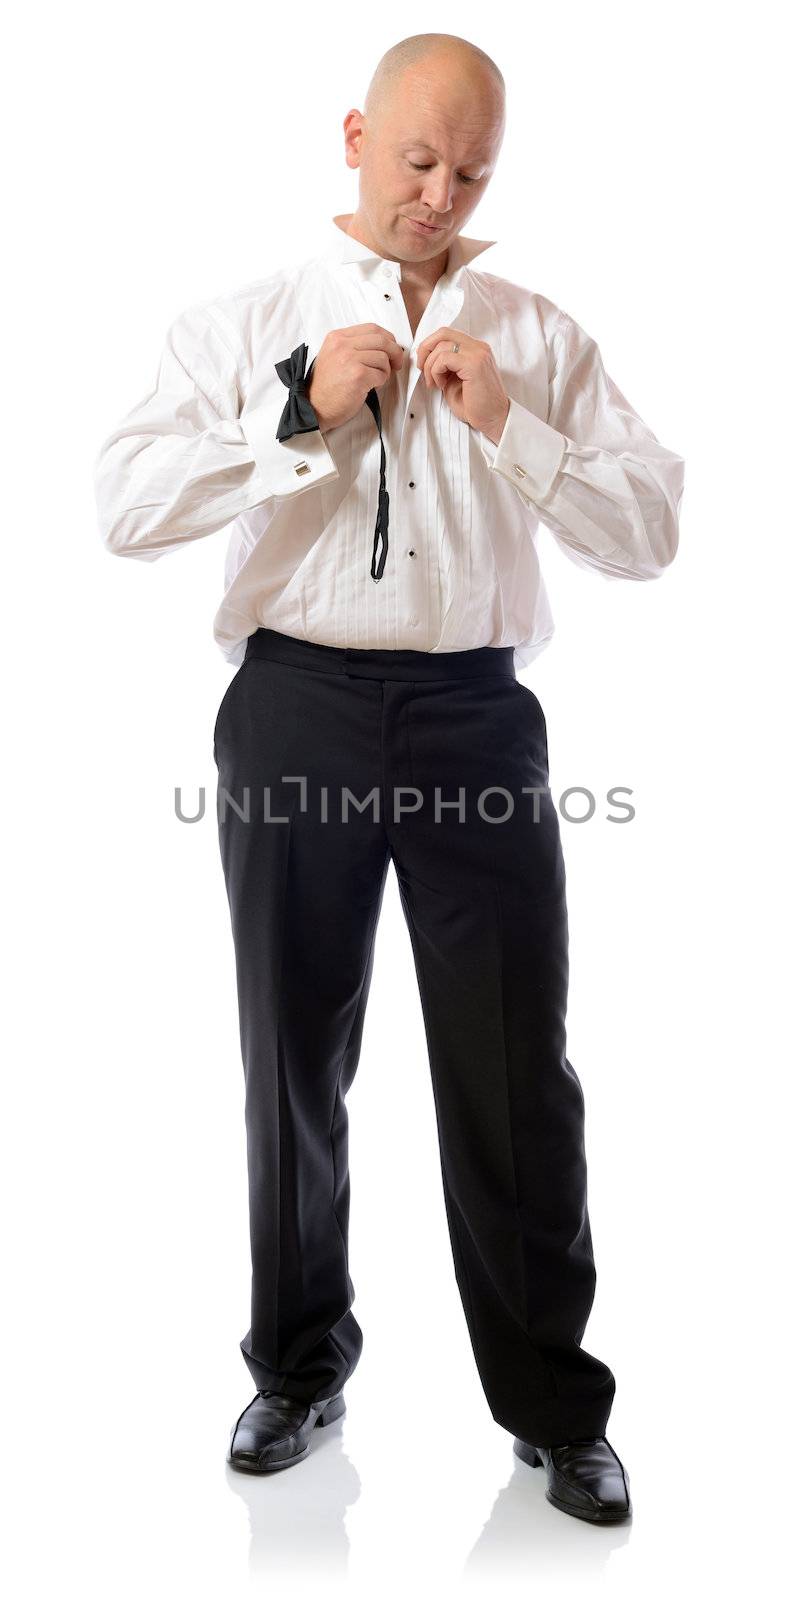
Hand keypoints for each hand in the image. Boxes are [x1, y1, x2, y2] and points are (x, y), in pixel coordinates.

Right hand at [307, 324, 404, 432]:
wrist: (315, 407)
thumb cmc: (327, 386)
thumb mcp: (334, 356)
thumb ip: (353, 346)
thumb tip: (383, 345)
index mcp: (337, 337)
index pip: (372, 328)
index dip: (387, 338)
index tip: (392, 348)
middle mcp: (342, 344)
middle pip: (381, 340)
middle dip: (395, 352)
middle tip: (396, 364)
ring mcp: (349, 359)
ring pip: (383, 358)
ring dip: (385, 371)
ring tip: (375, 379)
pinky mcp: (357, 375)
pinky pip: (381, 374)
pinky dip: (381, 381)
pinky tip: (371, 386)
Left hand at [415, 328, 509, 444]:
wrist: (494, 419)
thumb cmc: (475, 405)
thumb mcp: (455, 379)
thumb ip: (445, 365)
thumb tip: (426, 358)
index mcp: (475, 349)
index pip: (447, 334)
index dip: (430, 347)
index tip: (424, 366)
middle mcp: (478, 347)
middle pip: (443, 332)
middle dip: (425, 349)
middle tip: (422, 368)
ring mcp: (478, 353)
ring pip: (441, 346)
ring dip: (430, 366)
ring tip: (435, 383)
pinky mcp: (474, 364)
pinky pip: (444, 358)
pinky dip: (436, 371)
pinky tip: (442, 385)